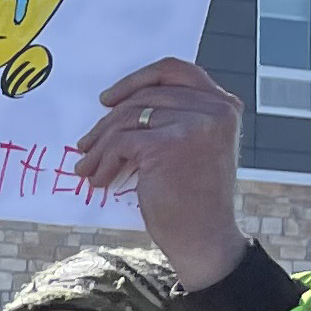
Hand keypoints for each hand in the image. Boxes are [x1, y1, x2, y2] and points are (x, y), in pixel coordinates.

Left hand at [75, 58, 246, 289]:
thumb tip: (119, 107)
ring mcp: (193, 124)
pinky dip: (104, 161)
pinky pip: (120, 142)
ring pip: (128, 118)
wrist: (205, 240)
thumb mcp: (194, 148)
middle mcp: (214, 109)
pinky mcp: (168, 144)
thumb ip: (174, 119)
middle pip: (144, 96)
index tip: (108, 99)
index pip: (175, 70)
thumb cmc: (194, 201)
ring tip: (88, 167)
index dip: (137, 79)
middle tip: (86, 145)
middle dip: (108, 122)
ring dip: (100, 145)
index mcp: (223, 105)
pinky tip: (99, 179)